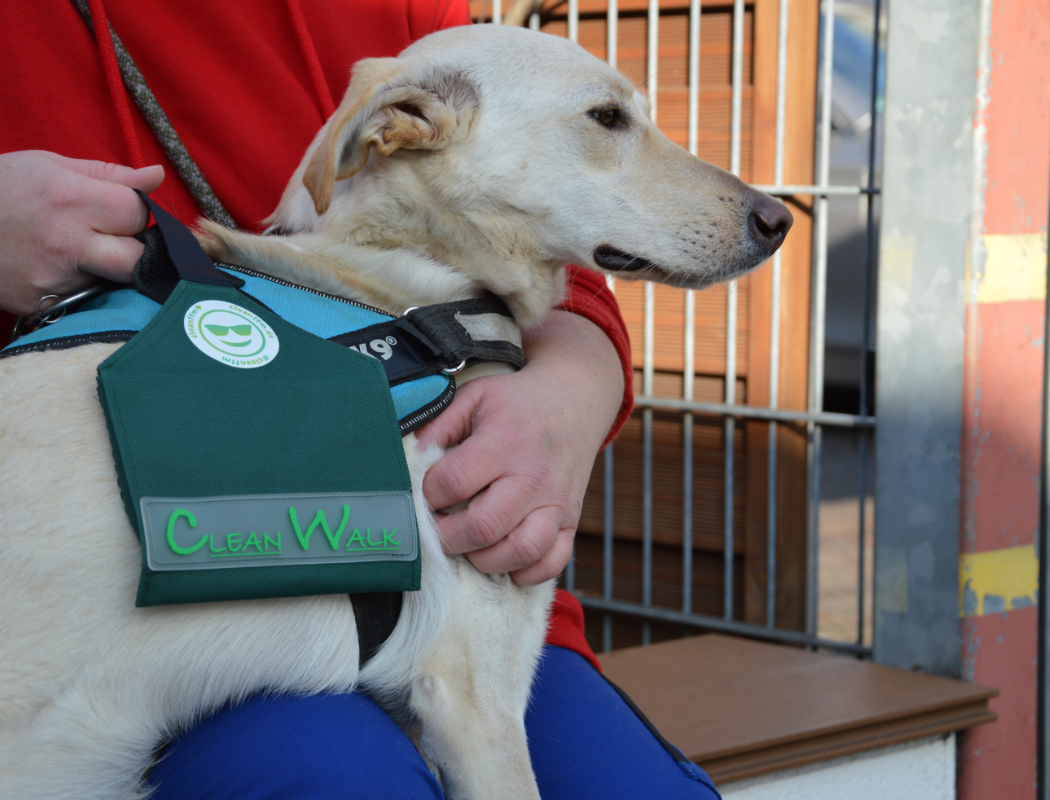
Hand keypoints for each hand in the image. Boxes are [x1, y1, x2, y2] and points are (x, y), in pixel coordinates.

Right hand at [0, 151, 163, 315]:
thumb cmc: (1, 187)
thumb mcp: (50, 166)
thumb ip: (109, 175)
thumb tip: (156, 176)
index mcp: (70, 199)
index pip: (137, 213)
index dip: (136, 212)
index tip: (120, 210)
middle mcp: (65, 242)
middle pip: (137, 259)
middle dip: (136, 250)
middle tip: (116, 239)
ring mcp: (54, 278)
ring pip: (114, 282)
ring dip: (111, 269)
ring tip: (84, 250)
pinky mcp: (43, 303)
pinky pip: (86, 298)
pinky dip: (84, 284)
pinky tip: (63, 267)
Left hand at [417, 309, 624, 584]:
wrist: (576, 400)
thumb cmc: (517, 403)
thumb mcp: (474, 396)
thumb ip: (438, 425)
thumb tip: (409, 459)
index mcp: (504, 441)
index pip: (454, 482)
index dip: (429, 494)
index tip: (426, 494)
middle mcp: (533, 476)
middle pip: (483, 527)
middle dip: (448, 537)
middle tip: (437, 528)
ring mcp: (556, 503)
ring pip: (519, 552)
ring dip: (484, 559)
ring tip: (468, 545)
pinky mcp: (571, 521)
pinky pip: (551, 563)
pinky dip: (524, 572)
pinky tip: (503, 557)